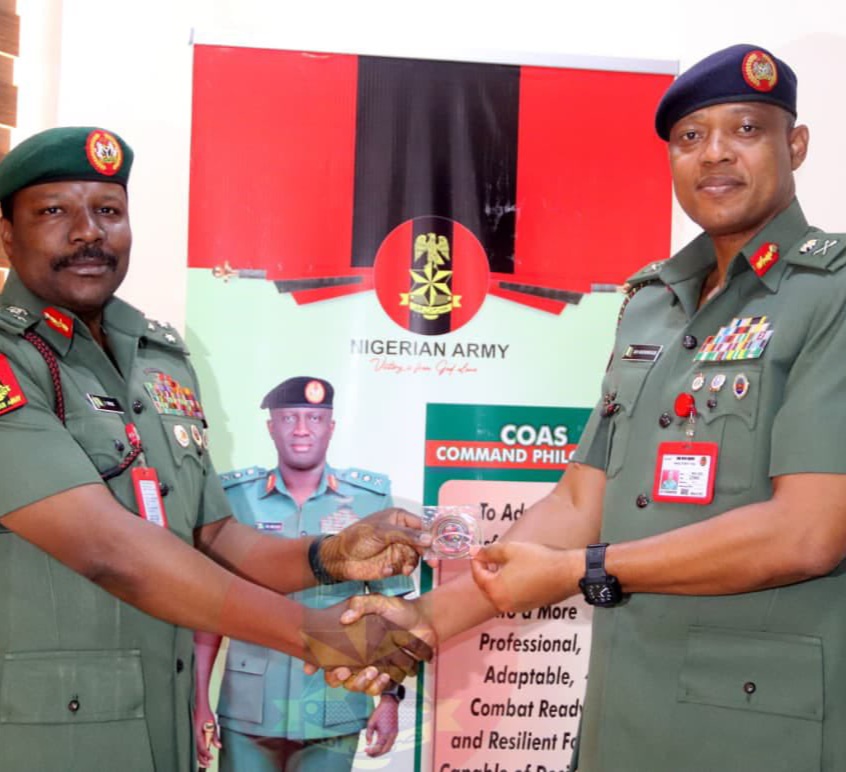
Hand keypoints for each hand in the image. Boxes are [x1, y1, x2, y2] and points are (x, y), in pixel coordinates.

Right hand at [193, 705, 220, 768]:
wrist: (198, 704)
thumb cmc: (205, 713)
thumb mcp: (212, 724)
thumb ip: (215, 736)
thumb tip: (219, 746)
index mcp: (197, 734)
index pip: (202, 748)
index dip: (207, 755)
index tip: (212, 758)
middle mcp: (192, 736)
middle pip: (196, 752)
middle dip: (202, 759)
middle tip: (209, 763)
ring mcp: (191, 735)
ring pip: (194, 750)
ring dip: (200, 757)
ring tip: (206, 761)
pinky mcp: (191, 734)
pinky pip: (194, 745)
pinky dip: (198, 751)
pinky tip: (202, 754)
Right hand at [301, 596, 433, 685]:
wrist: (423, 620)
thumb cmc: (398, 609)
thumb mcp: (378, 601)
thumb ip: (361, 604)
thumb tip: (345, 618)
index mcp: (351, 641)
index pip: (329, 658)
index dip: (323, 666)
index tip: (333, 666)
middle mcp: (359, 658)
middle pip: (342, 679)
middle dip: (344, 679)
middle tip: (351, 671)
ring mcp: (374, 668)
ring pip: (360, 687)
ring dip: (364, 683)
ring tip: (373, 671)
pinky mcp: (389, 675)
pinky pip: (379, 689)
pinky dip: (380, 685)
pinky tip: (387, 675)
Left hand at [322, 507, 431, 580]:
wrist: (339, 559)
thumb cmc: (357, 538)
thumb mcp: (382, 532)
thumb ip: (406, 535)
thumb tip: (429, 539)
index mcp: (399, 518)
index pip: (421, 525)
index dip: (432, 534)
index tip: (440, 544)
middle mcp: (401, 533)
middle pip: (422, 542)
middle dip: (426, 553)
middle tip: (432, 563)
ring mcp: (398, 549)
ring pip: (415, 557)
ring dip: (411, 564)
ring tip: (404, 570)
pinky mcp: (393, 564)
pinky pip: (404, 567)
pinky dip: (398, 570)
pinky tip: (386, 570)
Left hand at [365, 695, 399, 756]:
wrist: (390, 704)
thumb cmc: (380, 712)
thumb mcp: (371, 722)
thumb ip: (368, 734)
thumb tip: (368, 744)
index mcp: (385, 734)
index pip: (378, 748)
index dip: (371, 751)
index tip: (365, 750)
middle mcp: (391, 736)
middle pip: (384, 751)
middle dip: (376, 754)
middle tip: (369, 754)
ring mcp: (394, 734)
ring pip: (389, 748)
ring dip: (381, 752)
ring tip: (373, 751)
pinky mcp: (396, 732)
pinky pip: (391, 743)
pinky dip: (385, 747)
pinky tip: (380, 746)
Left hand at [470, 541, 580, 612]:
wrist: (567, 573)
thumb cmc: (538, 561)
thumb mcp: (510, 550)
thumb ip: (489, 552)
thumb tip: (475, 551)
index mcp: (496, 591)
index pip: (478, 576)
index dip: (476, 561)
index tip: (478, 551)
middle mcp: (503, 604)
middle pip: (486, 587)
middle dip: (485, 571)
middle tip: (488, 556)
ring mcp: (516, 608)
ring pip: (498, 593)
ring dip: (496, 579)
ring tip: (502, 563)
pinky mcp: (527, 607)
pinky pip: (510, 597)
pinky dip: (508, 586)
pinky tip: (515, 574)